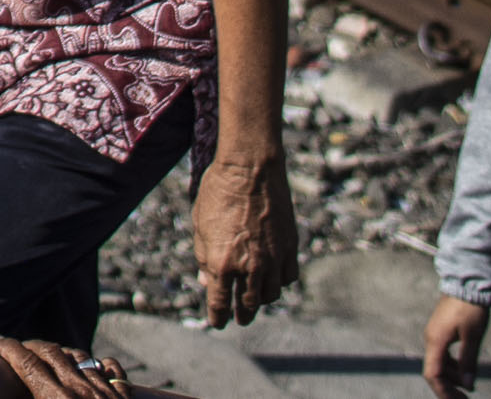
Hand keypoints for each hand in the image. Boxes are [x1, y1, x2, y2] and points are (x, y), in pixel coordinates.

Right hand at [0, 338, 136, 398]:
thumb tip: (26, 396)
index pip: (28, 363)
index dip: (8, 348)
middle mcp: (82, 391)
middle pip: (51, 352)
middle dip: (30, 344)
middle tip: (16, 346)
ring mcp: (106, 392)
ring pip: (80, 357)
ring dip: (61, 352)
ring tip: (49, 355)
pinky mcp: (124, 398)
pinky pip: (111, 369)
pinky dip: (99, 364)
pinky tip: (92, 366)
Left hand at [191, 148, 298, 327]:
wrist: (250, 167)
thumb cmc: (218, 192)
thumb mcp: (200, 225)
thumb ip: (204, 258)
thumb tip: (208, 283)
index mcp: (221, 262)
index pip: (220, 303)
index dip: (218, 317)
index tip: (218, 322)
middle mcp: (249, 266)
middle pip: (248, 305)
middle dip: (242, 314)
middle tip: (239, 317)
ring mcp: (272, 258)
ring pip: (271, 295)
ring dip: (261, 299)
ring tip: (255, 298)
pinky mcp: (289, 247)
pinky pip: (287, 277)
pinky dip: (279, 281)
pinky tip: (272, 277)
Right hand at [422, 296, 490, 398]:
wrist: (467, 284)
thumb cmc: (470, 308)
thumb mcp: (473, 337)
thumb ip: (468, 361)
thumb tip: (468, 385)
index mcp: (435, 341)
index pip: (432, 374)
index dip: (443, 392)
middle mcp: (431, 339)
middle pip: (434, 371)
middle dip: (448, 388)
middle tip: (465, 398)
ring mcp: (435, 335)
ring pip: (439, 364)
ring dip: (452, 378)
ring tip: (469, 387)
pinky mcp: (441, 331)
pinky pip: (442, 355)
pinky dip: (453, 366)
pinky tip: (465, 371)